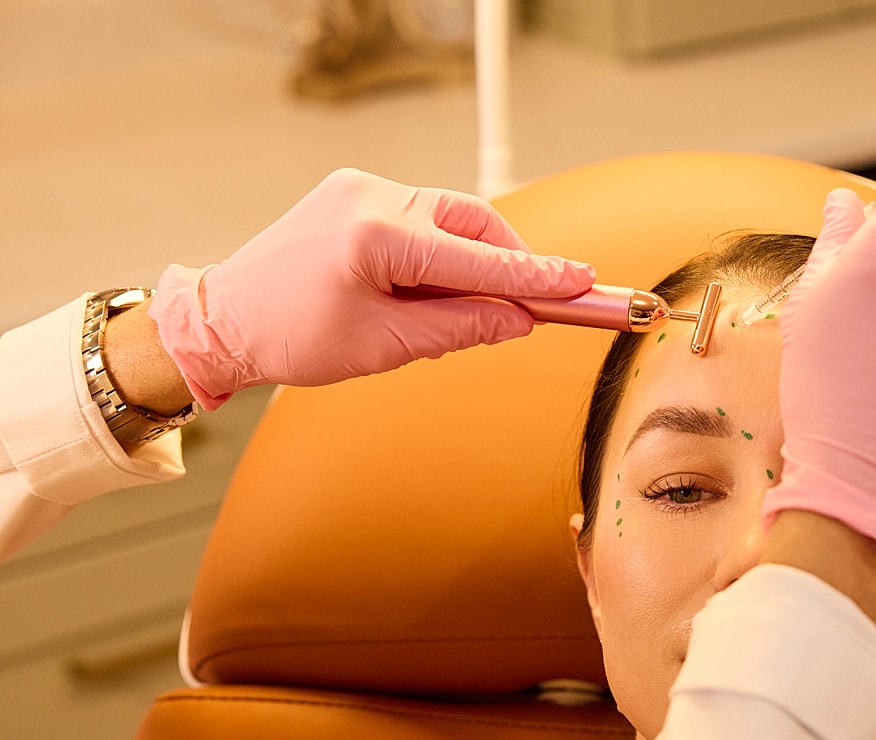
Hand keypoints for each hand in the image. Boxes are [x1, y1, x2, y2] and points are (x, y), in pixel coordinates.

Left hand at [149, 168, 594, 407]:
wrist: (223, 319)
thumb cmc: (292, 338)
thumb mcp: (387, 346)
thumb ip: (462, 326)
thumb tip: (518, 319)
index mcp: (376, 237)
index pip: (479, 258)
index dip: (537, 276)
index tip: (582, 283)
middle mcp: (371, 198)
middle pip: (474, 221)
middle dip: (510, 261)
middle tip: (536, 302)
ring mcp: (360, 188)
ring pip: (451, 216)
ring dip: (475, 256)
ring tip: (476, 304)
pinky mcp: (353, 193)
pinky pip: (421, 216)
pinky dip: (443, 248)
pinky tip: (438, 284)